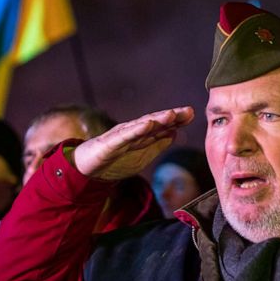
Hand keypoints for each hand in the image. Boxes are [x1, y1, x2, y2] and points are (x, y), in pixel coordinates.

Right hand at [71, 107, 194, 180]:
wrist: (87, 169)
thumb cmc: (115, 160)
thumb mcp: (142, 156)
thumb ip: (157, 145)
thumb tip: (175, 134)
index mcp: (141, 136)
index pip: (161, 126)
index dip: (177, 120)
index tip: (192, 114)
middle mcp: (133, 131)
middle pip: (154, 122)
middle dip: (171, 116)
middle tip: (188, 111)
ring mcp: (121, 135)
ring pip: (141, 125)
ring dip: (157, 119)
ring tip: (172, 114)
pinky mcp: (110, 143)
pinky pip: (125, 136)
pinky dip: (136, 129)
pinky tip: (147, 124)